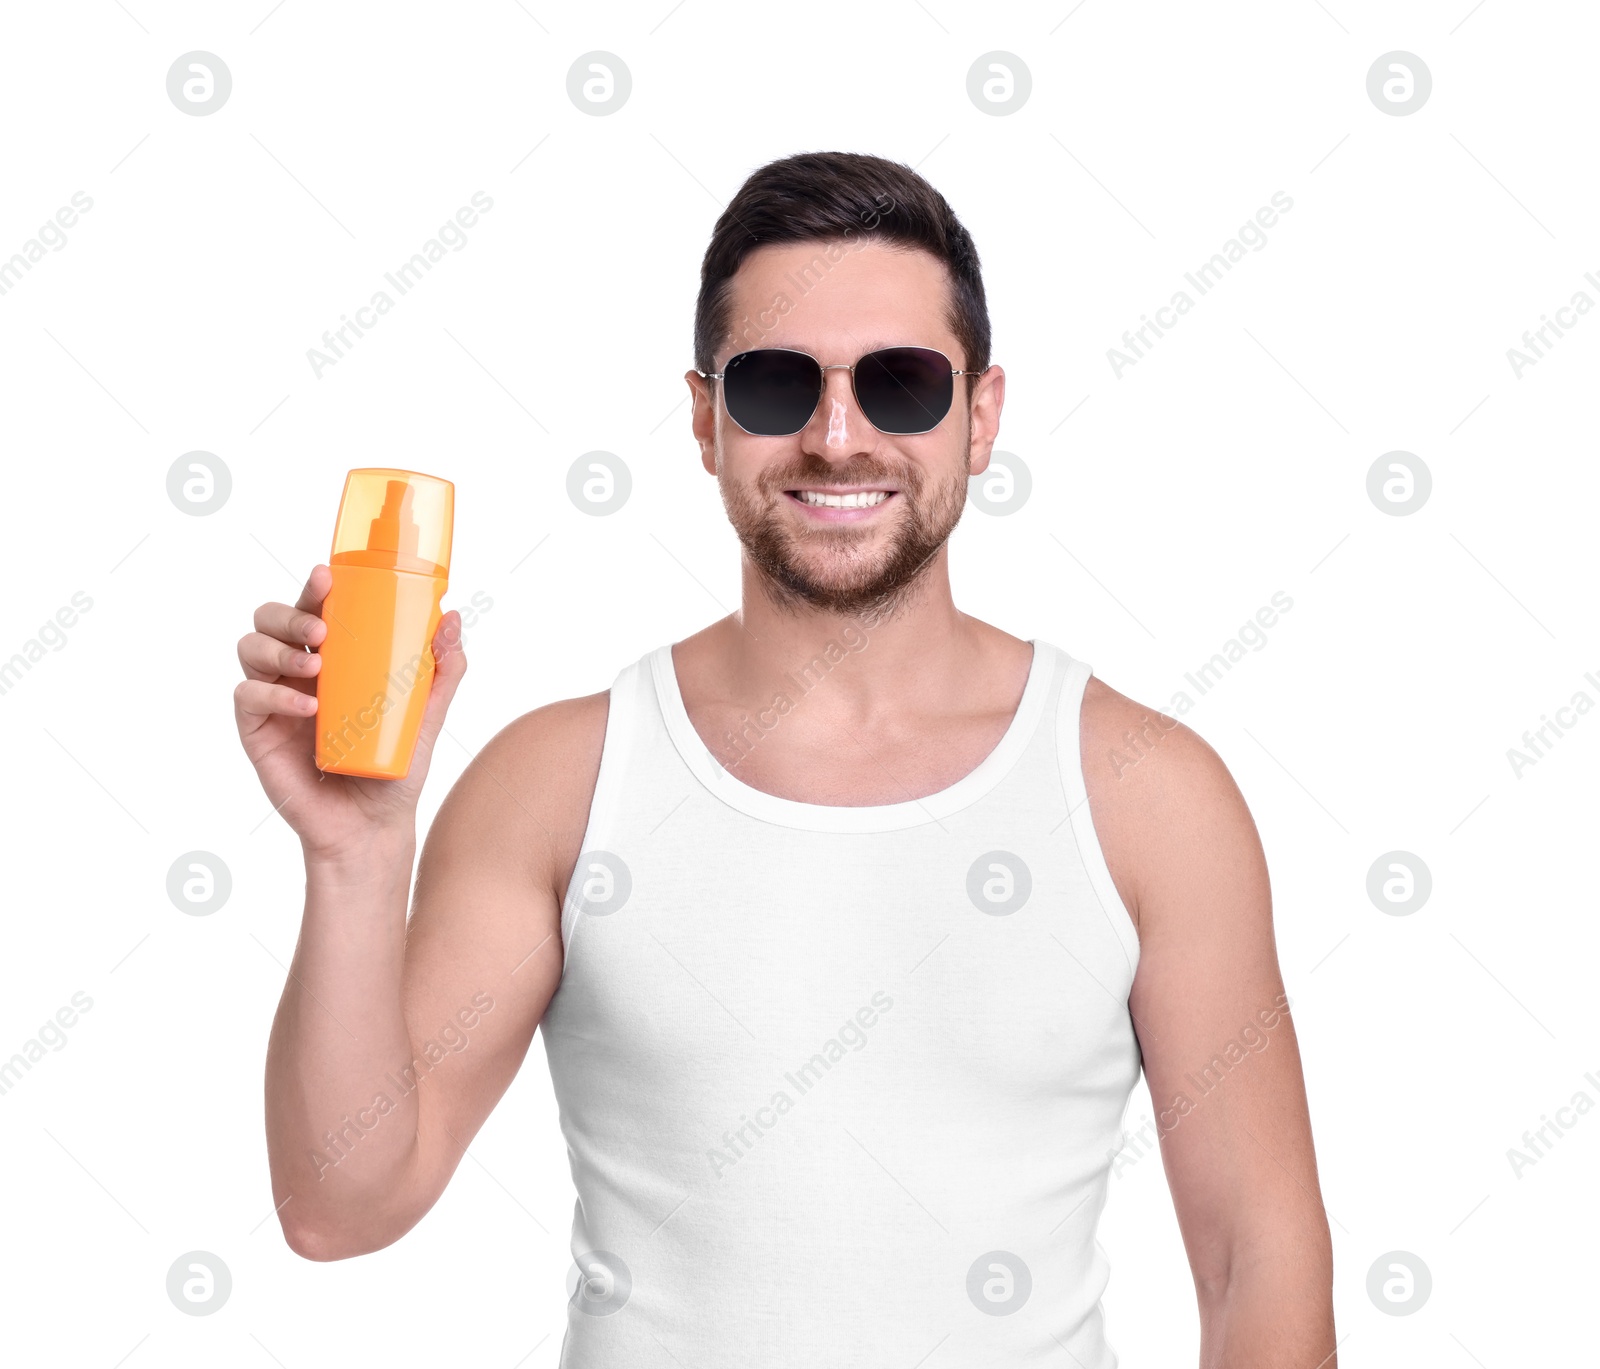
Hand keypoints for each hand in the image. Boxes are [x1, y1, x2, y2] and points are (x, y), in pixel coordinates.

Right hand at [234, 564, 467, 860]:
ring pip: (251, 649)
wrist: (372, 826)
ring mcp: (274, 700)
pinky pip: (248, 698)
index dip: (314, 587)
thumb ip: (442, 671)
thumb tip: (453, 618)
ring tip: (315, 667)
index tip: (327, 576)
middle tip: (320, 629)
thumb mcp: (427, 716)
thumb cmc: (395, 768)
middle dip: (290, 613)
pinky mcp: (258, 731)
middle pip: (272, 619)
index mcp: (334, 659)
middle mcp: (298, 672)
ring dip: (278, 649)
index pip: (315, 609)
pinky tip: (306, 708)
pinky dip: (273, 696)